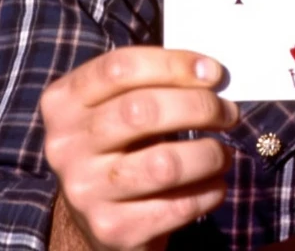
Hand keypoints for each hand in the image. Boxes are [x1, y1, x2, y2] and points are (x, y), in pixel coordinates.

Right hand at [41, 46, 237, 250]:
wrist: (96, 212)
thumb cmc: (123, 140)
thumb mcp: (120, 103)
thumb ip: (156, 81)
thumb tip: (211, 73)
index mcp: (65, 102)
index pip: (119, 68)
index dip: (174, 64)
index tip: (214, 72)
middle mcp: (65, 146)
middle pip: (141, 112)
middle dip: (199, 107)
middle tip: (228, 112)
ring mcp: (85, 191)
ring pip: (163, 164)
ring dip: (208, 154)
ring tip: (223, 153)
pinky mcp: (110, 229)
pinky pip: (174, 207)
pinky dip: (207, 192)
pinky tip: (215, 184)